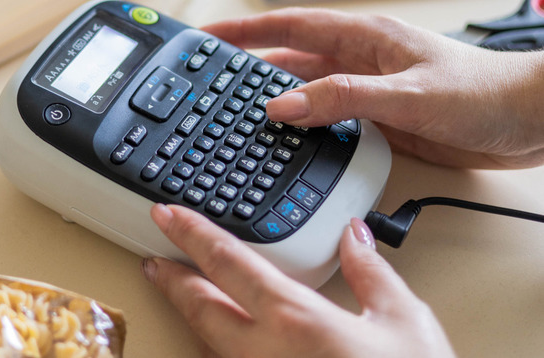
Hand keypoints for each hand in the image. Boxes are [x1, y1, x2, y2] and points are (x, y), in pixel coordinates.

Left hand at [141, 204, 455, 357]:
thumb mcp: (404, 321)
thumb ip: (372, 272)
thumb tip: (355, 235)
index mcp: (295, 319)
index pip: (226, 262)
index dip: (190, 233)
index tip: (166, 215)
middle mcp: (265, 353)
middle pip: (199, 306)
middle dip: (171, 277)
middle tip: (153, 259)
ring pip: (206, 342)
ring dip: (189, 314)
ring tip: (179, 293)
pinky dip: (214, 348)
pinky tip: (217, 342)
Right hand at [202, 8, 543, 168]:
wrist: (526, 122)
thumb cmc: (482, 91)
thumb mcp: (406, 93)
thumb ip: (342, 98)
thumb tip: (284, 106)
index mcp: (363, 38)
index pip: (290, 27)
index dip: (245, 30)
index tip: (209, 36)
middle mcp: (359, 62)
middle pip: (289, 62)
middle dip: (247, 69)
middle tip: (209, 83)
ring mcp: (366, 92)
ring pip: (306, 94)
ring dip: (273, 103)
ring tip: (235, 115)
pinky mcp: (377, 121)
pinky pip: (327, 122)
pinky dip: (303, 130)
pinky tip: (287, 143)